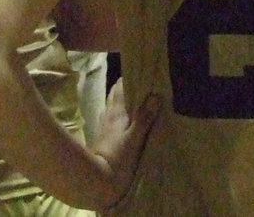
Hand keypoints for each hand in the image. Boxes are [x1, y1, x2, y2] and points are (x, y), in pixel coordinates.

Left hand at [94, 81, 159, 214]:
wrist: (98, 181)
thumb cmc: (118, 158)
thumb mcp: (135, 138)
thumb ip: (144, 118)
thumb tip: (155, 95)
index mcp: (116, 112)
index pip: (120, 87)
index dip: (129, 78)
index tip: (142, 72)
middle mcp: (108, 115)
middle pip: (115, 94)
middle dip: (127, 87)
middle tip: (143, 84)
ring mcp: (105, 126)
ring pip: (113, 105)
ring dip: (124, 100)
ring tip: (139, 98)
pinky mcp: (104, 137)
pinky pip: (113, 117)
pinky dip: (121, 112)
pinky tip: (128, 117)